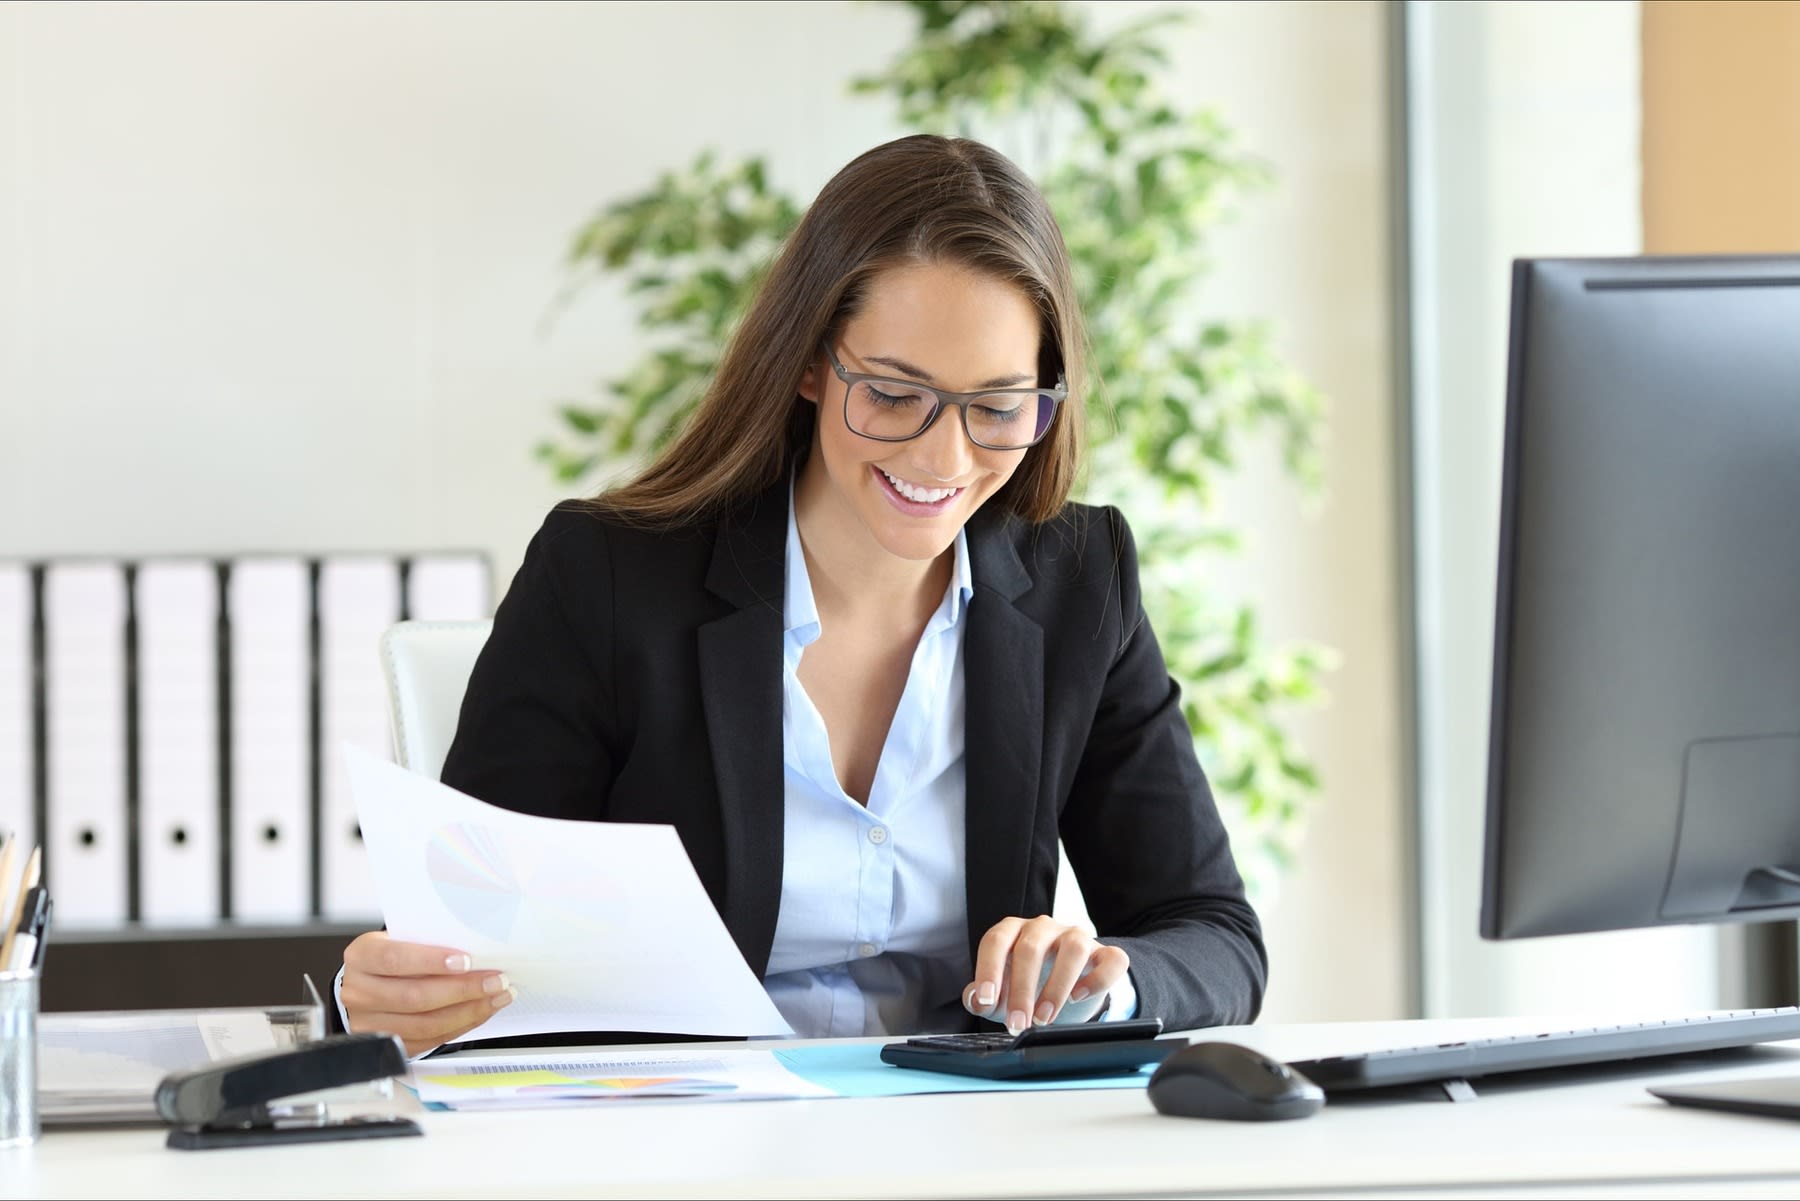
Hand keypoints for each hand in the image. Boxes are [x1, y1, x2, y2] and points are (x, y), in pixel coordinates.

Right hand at [340, 931, 515, 1056]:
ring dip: (468, 1011)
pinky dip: (460, 1026)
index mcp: (362, 956)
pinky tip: (479, 1012)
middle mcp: (359, 992)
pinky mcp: (386, 1045)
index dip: (432, 961)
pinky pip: (429, 1040)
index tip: (466, 961)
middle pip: (414, 997)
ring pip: (424, 1024)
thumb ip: (428, 942)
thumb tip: (477, 948)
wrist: (368, 983)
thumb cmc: (392, 956)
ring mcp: (369, 1023)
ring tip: (496, 997)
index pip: (395, 959)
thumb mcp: (401, 938)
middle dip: (463, 990)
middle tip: (496, 980)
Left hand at [962, 915, 1128, 1034]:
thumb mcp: (1003, 992)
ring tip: (1045, 1019)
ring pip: (1072, 947)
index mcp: (1014, 931)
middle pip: (1030, 948)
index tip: (987, 1000)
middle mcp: (1044, 927)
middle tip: (1017, 1024)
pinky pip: (1111, 958)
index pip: (996, 941)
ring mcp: (1077, 936)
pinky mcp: (1105, 953)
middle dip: (1022, 990)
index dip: (988, 970)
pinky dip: (1097, 979)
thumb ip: (984, 997)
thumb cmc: (1030, 985)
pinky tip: (1079, 997)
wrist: (1071, 986)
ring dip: (1056, 986)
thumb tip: (975, 1000)